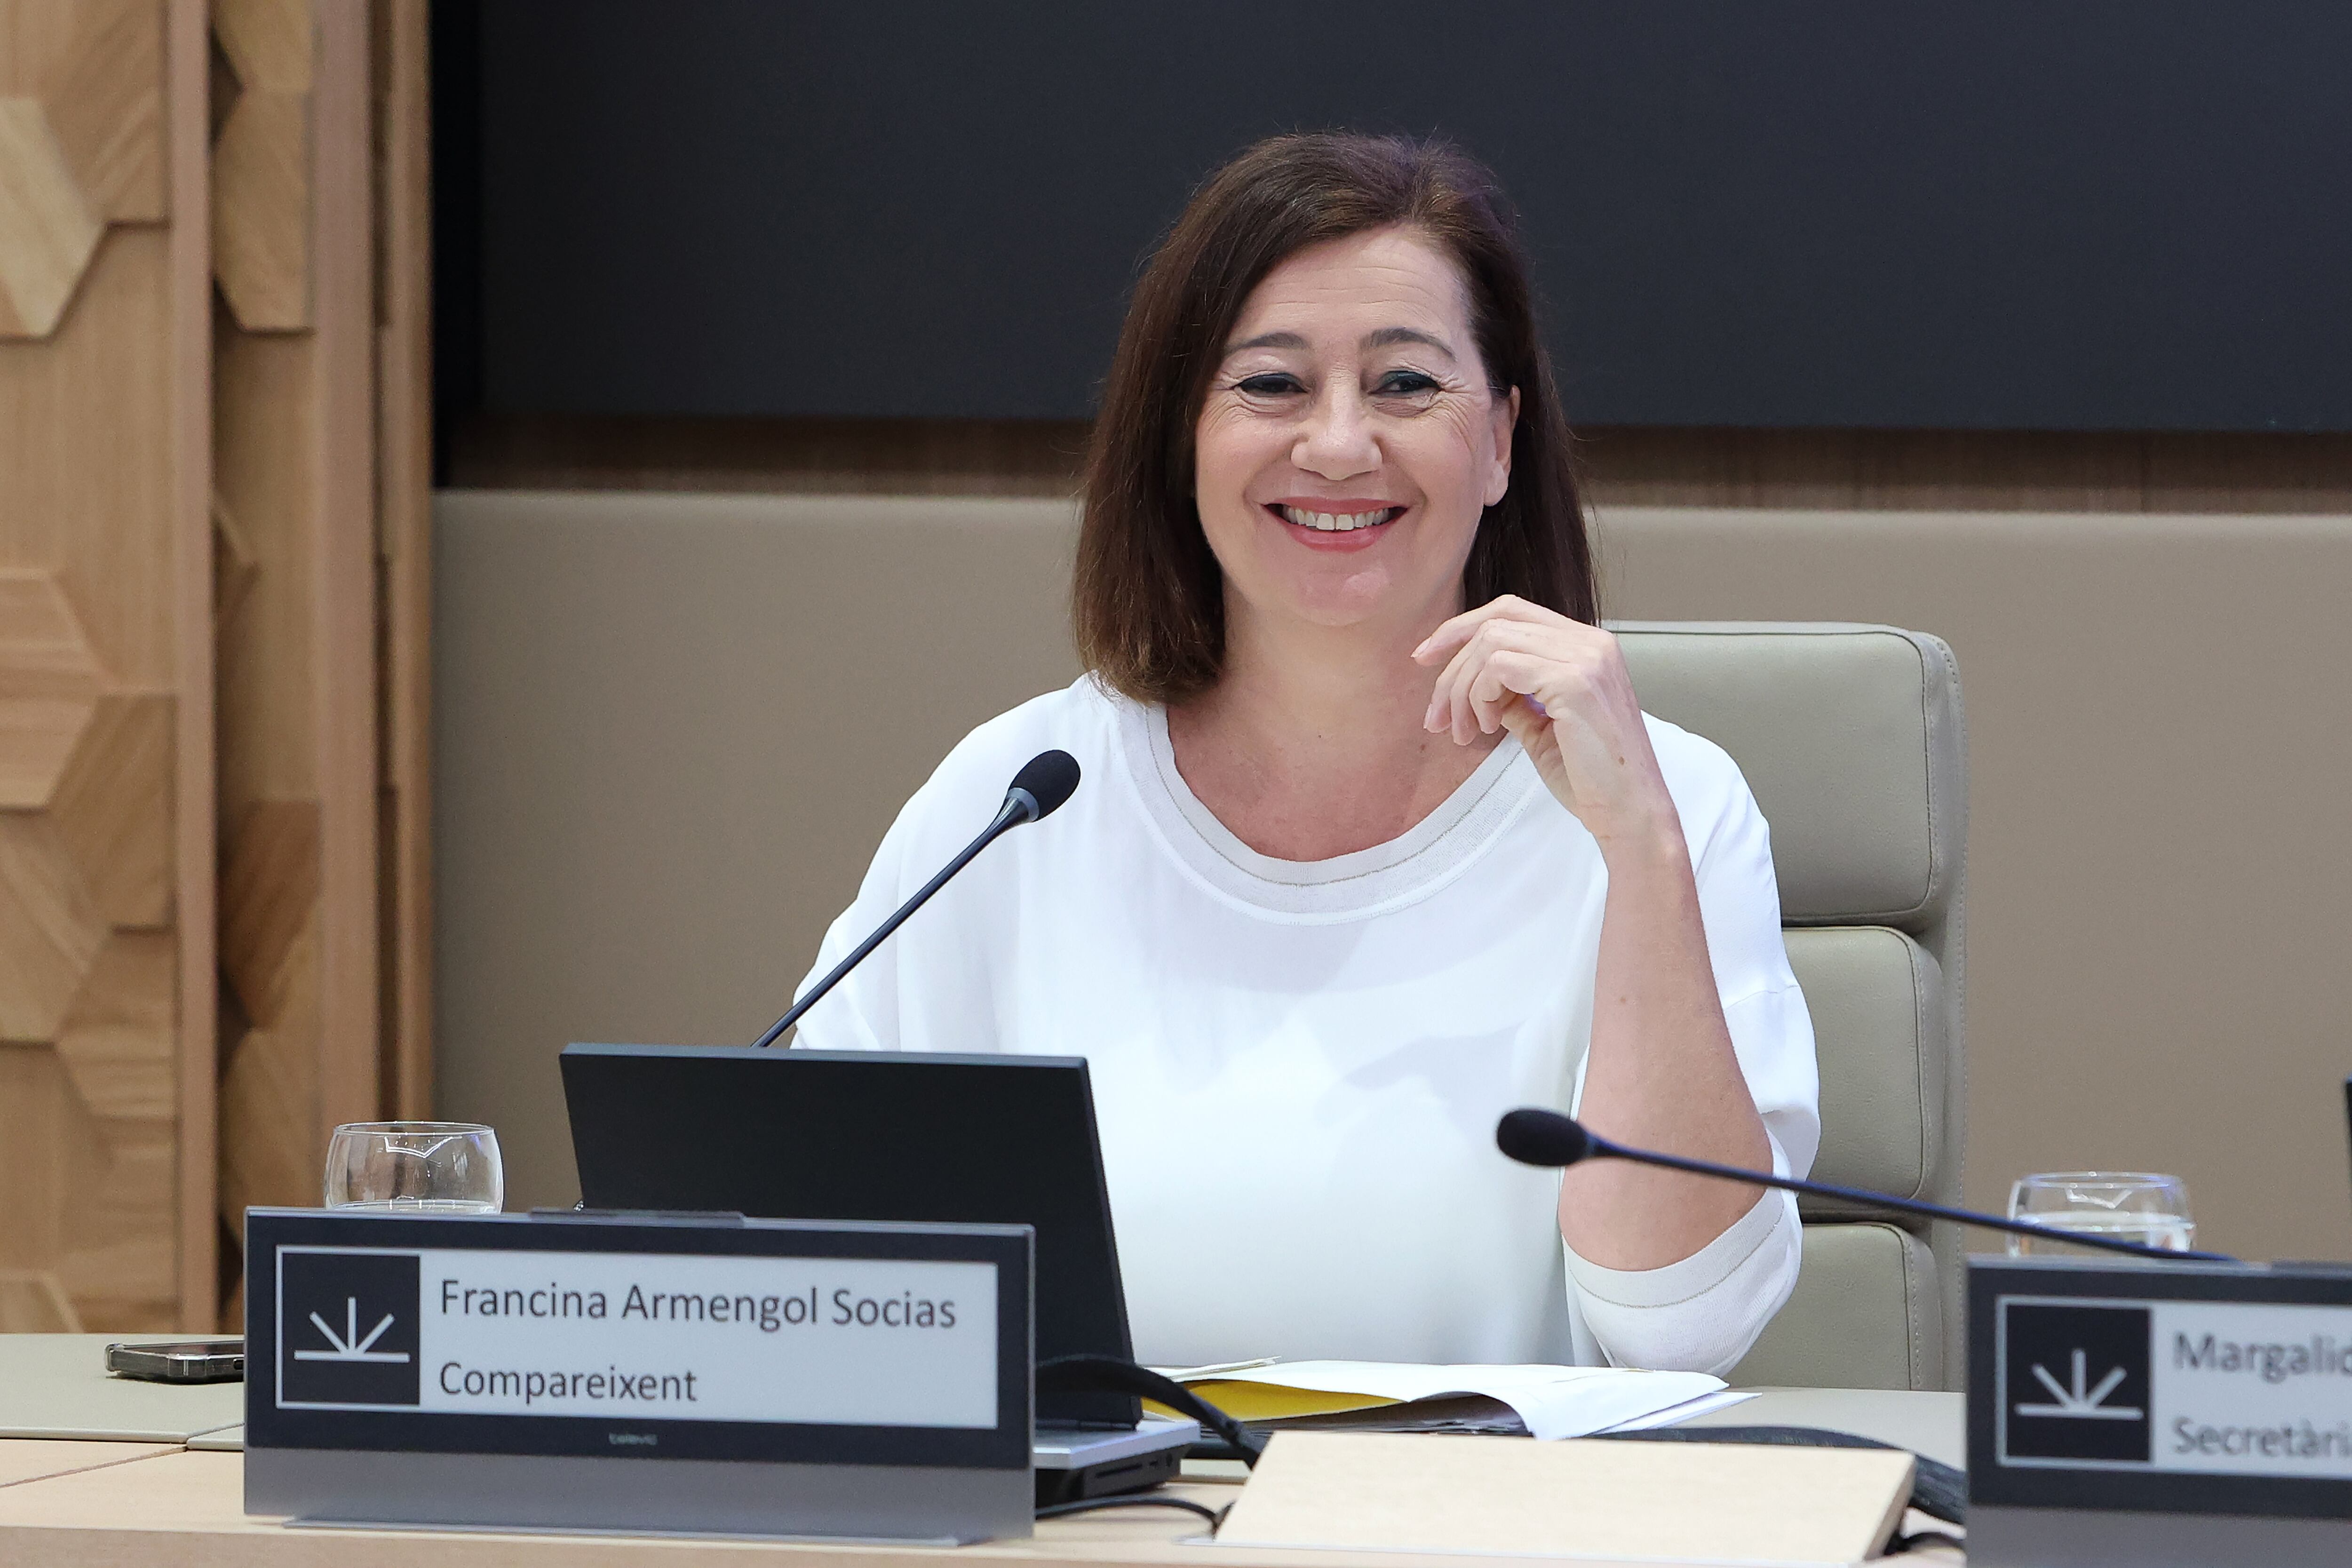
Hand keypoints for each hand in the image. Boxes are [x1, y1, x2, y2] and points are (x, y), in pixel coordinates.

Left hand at [1412, 596, 1679, 851]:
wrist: (1629, 814)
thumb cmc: (1590, 779)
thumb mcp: (1541, 727)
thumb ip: (1513, 698)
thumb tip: (1475, 686)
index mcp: (1587, 647)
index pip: (1512, 612)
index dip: (1460, 630)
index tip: (1425, 660)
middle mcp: (1591, 642)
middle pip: (1496, 621)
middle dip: (1451, 664)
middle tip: (1435, 715)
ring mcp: (1586, 658)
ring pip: (1491, 643)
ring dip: (1463, 690)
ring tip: (1467, 732)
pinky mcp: (1575, 681)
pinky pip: (1500, 666)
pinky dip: (1480, 696)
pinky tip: (1488, 729)